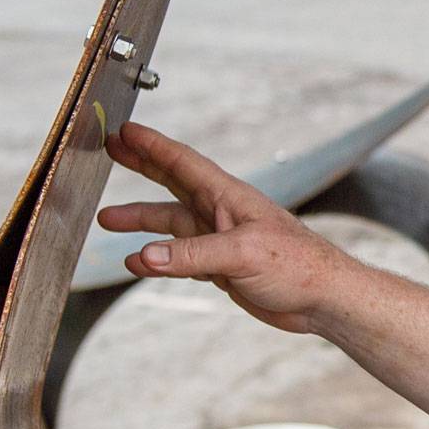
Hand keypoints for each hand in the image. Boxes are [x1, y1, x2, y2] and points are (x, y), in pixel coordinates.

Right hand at [98, 121, 358, 333]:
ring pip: (171, 223)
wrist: (322, 299)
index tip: (124, 129)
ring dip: (140, 220)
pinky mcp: (222, 266)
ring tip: (105, 218)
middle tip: (109, 150)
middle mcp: (221, 212)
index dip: (152, 145)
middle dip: (141, 165)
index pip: (182, 162)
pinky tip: (137, 262)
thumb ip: (191, 255)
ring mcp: (220, 239)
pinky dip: (156, 258)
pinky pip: (179, 257)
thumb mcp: (242, 255)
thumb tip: (144, 256)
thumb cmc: (297, 265)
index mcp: (228, 197)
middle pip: (172, 181)